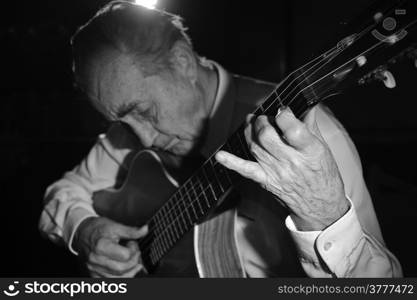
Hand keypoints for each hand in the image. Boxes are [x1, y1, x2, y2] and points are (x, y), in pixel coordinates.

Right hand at [73, 216, 147, 276]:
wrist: (82, 233)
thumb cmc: (98, 228)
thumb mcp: (115, 226)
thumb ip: (131, 231)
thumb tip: (145, 230)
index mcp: (101, 246)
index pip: (125, 256)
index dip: (133, 250)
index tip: (132, 244)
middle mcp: (96, 259)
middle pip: (122, 269)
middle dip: (133, 261)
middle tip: (135, 253)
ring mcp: (93, 268)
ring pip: (117, 278)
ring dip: (130, 271)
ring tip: (134, 262)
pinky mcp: (93, 273)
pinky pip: (110, 281)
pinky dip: (121, 277)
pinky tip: (127, 270)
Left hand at [215, 107, 348, 230]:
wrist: (320, 206)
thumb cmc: (324, 177)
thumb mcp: (323, 149)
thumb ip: (311, 127)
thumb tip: (306, 107)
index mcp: (309, 151)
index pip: (291, 127)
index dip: (283, 114)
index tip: (283, 111)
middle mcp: (291, 162)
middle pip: (267, 136)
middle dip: (262, 121)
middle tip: (265, 118)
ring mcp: (276, 172)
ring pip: (255, 146)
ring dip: (249, 131)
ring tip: (251, 122)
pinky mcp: (266, 180)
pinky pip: (246, 170)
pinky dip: (231, 162)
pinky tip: (220, 155)